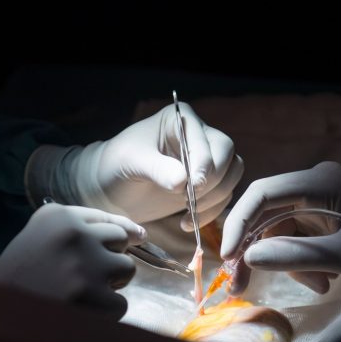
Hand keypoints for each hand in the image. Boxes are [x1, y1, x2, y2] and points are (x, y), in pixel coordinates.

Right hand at [0, 204, 144, 341]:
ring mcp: (86, 265)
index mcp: (57, 215)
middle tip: (83, 277)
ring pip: (126, 269)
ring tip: (80, 294)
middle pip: (120, 240)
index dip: (118, 234)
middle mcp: (75, 234)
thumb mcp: (39, 237)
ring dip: (110, 284)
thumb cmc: (18, 277)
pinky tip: (80, 313)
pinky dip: (105, 313)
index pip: (106, 218)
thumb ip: (79, 228)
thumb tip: (139, 233)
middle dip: (108, 259)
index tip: (130, 239)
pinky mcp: (95, 296)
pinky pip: (121, 303)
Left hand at [58, 102, 242, 227]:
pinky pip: (223, 195)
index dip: (204, 165)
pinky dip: (212, 211)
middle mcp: (198, 135)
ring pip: (231, 175)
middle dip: (214, 182)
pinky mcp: (205, 182)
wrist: (109, 187)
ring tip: (188, 213)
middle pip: (227, 155)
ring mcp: (204, 159)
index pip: (208, 141)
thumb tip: (183, 182)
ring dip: (216, 198)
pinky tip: (188, 222)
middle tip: (190, 202)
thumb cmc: (115, 166)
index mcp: (180, 119)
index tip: (194, 188)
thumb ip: (157, 169)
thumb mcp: (131, 163)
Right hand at [221, 161, 340, 295]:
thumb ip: (298, 256)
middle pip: (267, 214)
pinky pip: (297, 237)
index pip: (263, 194)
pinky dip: (302, 261)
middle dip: (256, 249)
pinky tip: (323, 279)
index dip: (239, 224)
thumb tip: (250, 258)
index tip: (228, 257)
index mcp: (320, 182)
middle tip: (241, 285)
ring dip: (288, 261)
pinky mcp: (325, 215)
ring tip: (318, 285)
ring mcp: (319, 199)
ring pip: (280, 230)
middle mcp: (314, 184)